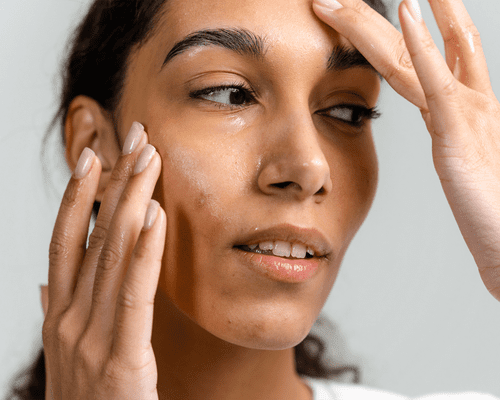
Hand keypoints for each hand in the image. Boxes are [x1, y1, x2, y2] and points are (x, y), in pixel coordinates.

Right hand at [41, 122, 165, 398]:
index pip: (68, 239)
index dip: (80, 194)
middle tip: (136, 137)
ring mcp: (89, 337)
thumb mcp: (66, 353)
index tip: (99, 154)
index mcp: (59, 313)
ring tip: (148, 159)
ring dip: (131, 201)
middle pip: (93, 234)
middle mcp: (69, 317)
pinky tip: (155, 216)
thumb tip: (44, 280)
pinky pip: (134, 293)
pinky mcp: (121, 359)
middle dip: (115, 182)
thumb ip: (55, 312)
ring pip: (112, 254)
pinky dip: (144, 251)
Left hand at [313, 0, 499, 300]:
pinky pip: (436, 80)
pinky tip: (407, 10)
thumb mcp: (464, 160)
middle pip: (417, 46)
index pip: (428, 57)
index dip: (404, 29)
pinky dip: (421, 45)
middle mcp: (468, 100)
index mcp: (467, 108)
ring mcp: (467, 111)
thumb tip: (437, 121)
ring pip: (415, 55)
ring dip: (386, 18)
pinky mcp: (460, 131)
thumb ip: (449, 135)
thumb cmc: (491, 209)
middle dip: (380, 17)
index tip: (380, 8)